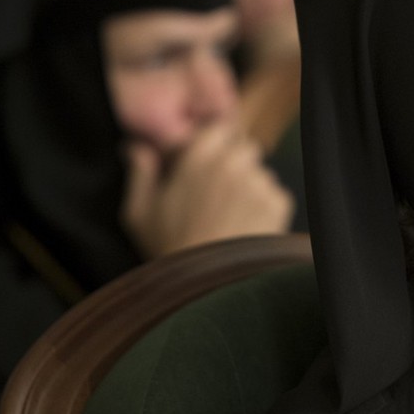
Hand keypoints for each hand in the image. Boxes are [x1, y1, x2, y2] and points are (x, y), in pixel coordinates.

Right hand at [121, 121, 293, 257]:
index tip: (209, 161)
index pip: (219, 129)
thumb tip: (134, 147)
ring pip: (261, 172)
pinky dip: (266, 207)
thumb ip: (141, 173)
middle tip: (221, 192)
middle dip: (235, 163)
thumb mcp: (140, 212)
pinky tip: (247, 228)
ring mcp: (259, 182)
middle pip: (245, 148)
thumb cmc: (169, 248)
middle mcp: (232, 164)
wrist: (208, 284)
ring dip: (251, 186)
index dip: (216, 143)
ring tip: (232, 216)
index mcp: (198, 159)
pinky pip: (276, 194)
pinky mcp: (278, 202)